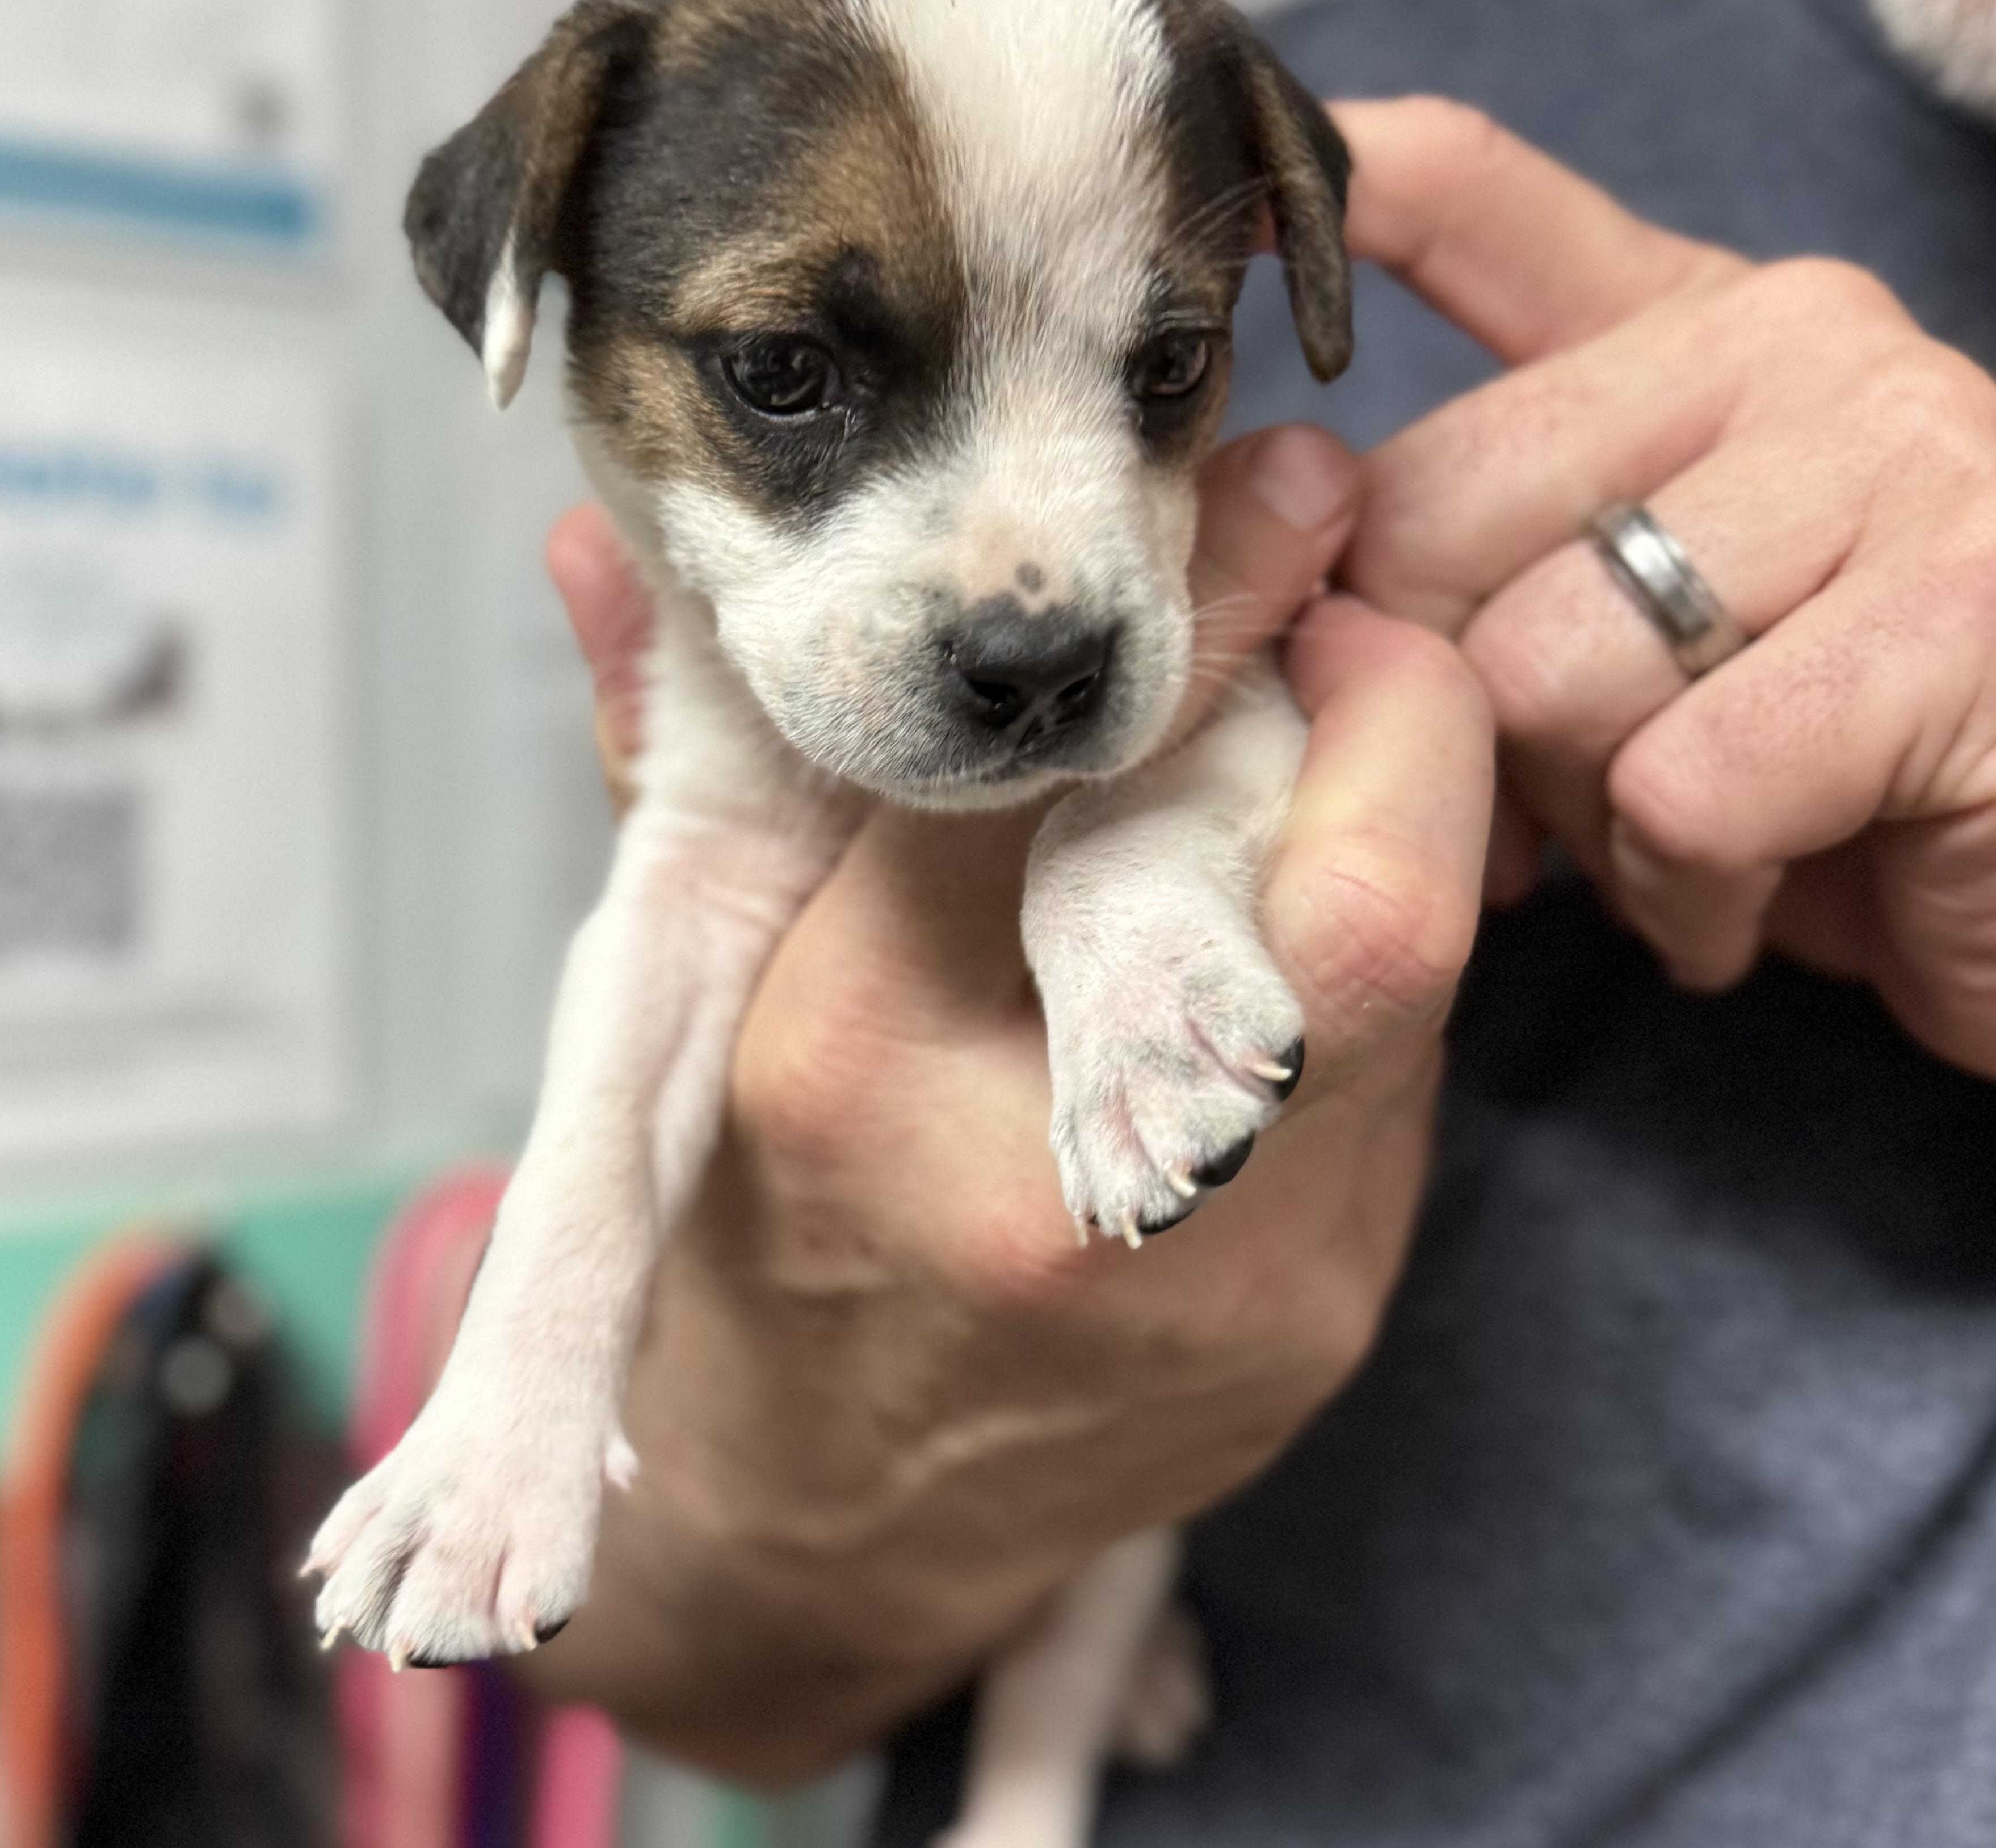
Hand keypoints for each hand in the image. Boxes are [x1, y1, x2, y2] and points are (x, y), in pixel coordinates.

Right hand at [524, 426, 1492, 1779]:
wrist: (842, 1527)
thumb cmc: (755, 1227)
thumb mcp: (688, 988)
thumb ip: (672, 753)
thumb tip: (595, 551)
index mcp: (853, 1071)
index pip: (1068, 774)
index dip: (1206, 608)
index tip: (1280, 484)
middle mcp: (1066, 1196)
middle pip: (1356, 908)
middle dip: (1387, 706)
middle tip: (1344, 608)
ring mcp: (1237, 1286)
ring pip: (1415, 974)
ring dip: (1388, 813)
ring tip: (1309, 741)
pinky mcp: (1334, 1323)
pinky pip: (1408, 1066)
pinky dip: (1373, 939)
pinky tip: (1294, 907)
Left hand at [1338, 97, 1995, 1078]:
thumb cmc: (1816, 763)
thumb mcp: (1625, 637)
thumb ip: (1480, 569)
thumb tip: (1302, 604)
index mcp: (1694, 328)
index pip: (1480, 201)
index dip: (1345, 188)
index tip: (1227, 205)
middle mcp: (1790, 346)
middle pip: (1429, 522)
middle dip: (1448, 712)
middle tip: (1569, 788)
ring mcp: (1893, 456)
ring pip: (1544, 670)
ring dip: (1580, 821)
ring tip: (1693, 841)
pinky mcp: (1959, 615)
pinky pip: (1678, 788)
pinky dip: (1689, 887)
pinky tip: (1764, 885)